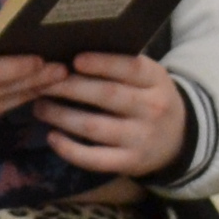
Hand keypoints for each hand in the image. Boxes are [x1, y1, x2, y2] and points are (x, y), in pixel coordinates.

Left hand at [41, 52, 193, 179]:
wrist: (178, 139)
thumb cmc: (150, 98)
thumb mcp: (148, 78)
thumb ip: (121, 66)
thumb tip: (71, 56)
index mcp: (156, 80)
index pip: (131, 68)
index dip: (102, 63)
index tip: (74, 60)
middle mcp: (152, 109)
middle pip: (107, 96)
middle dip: (70, 88)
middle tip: (42, 82)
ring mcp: (141, 139)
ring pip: (95, 127)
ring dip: (62, 116)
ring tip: (39, 107)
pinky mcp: (130, 163)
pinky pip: (95, 159)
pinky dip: (70, 149)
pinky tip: (52, 137)